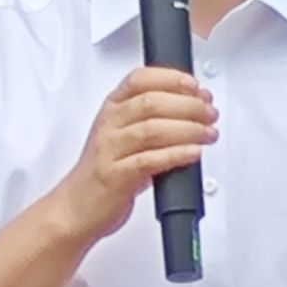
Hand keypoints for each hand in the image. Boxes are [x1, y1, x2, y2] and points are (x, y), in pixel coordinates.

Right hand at [54, 67, 216, 245]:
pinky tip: (193, 153)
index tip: (195, 86)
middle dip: (189, 105)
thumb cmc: (104, 172)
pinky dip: (177, 154)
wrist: (77, 208)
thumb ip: (151, 120)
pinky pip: (150, 160)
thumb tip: (193, 110)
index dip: (171, 78)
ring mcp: (111, 150)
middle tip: (209, 113)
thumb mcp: (122, 136)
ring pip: (153, 129)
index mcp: (112, 108)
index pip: (140, 79)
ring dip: (189, 129)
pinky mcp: (116, 176)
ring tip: (208, 133)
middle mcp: (110, 125)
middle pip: (152, 102)